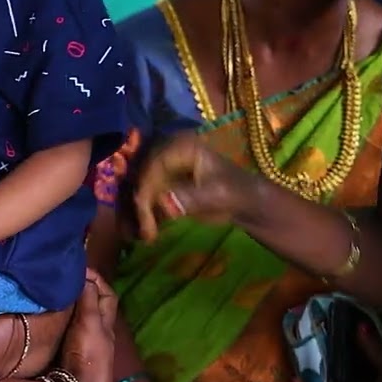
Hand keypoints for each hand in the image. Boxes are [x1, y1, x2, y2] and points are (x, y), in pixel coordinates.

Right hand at [59, 270, 118, 381]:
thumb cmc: (89, 355)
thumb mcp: (90, 322)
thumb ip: (88, 298)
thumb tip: (83, 275)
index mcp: (106, 320)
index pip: (106, 292)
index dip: (95, 278)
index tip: (77, 268)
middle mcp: (95, 327)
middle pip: (91, 301)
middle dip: (78, 287)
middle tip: (59, 276)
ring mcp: (81, 337)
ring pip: (76, 311)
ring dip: (65, 300)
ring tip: (49, 289)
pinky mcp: (66, 346)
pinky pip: (63, 322)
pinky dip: (56, 313)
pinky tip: (44, 309)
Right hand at [133, 132, 261, 242]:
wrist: (245, 202)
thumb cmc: (236, 192)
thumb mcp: (217, 194)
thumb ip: (191, 197)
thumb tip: (164, 202)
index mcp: (181, 147)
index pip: (152, 165)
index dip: (144, 187)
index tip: (143, 212)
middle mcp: (166, 154)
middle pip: (140, 176)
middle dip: (137, 203)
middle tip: (140, 229)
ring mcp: (163, 171)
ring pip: (139, 189)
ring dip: (136, 212)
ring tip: (140, 234)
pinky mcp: (162, 186)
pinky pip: (146, 200)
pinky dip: (143, 216)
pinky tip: (145, 233)